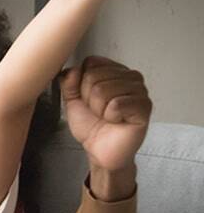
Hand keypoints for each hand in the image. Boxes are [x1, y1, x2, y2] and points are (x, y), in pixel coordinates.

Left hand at [61, 56, 151, 174]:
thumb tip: (73, 69)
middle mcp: (130, 77)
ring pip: (103, 89)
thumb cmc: (91, 125)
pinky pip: (116, 104)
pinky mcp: (144, 107)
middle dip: (88, 98)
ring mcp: (140, 91)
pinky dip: (110, 116)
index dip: (81, 83)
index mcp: (114, 71)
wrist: (99, 150)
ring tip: (107, 116)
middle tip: (98, 111)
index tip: (87, 98)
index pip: (91, 62)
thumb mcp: (72, 100)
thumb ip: (69, 82)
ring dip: (98, 109)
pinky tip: (117, 121)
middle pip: (94, 75)